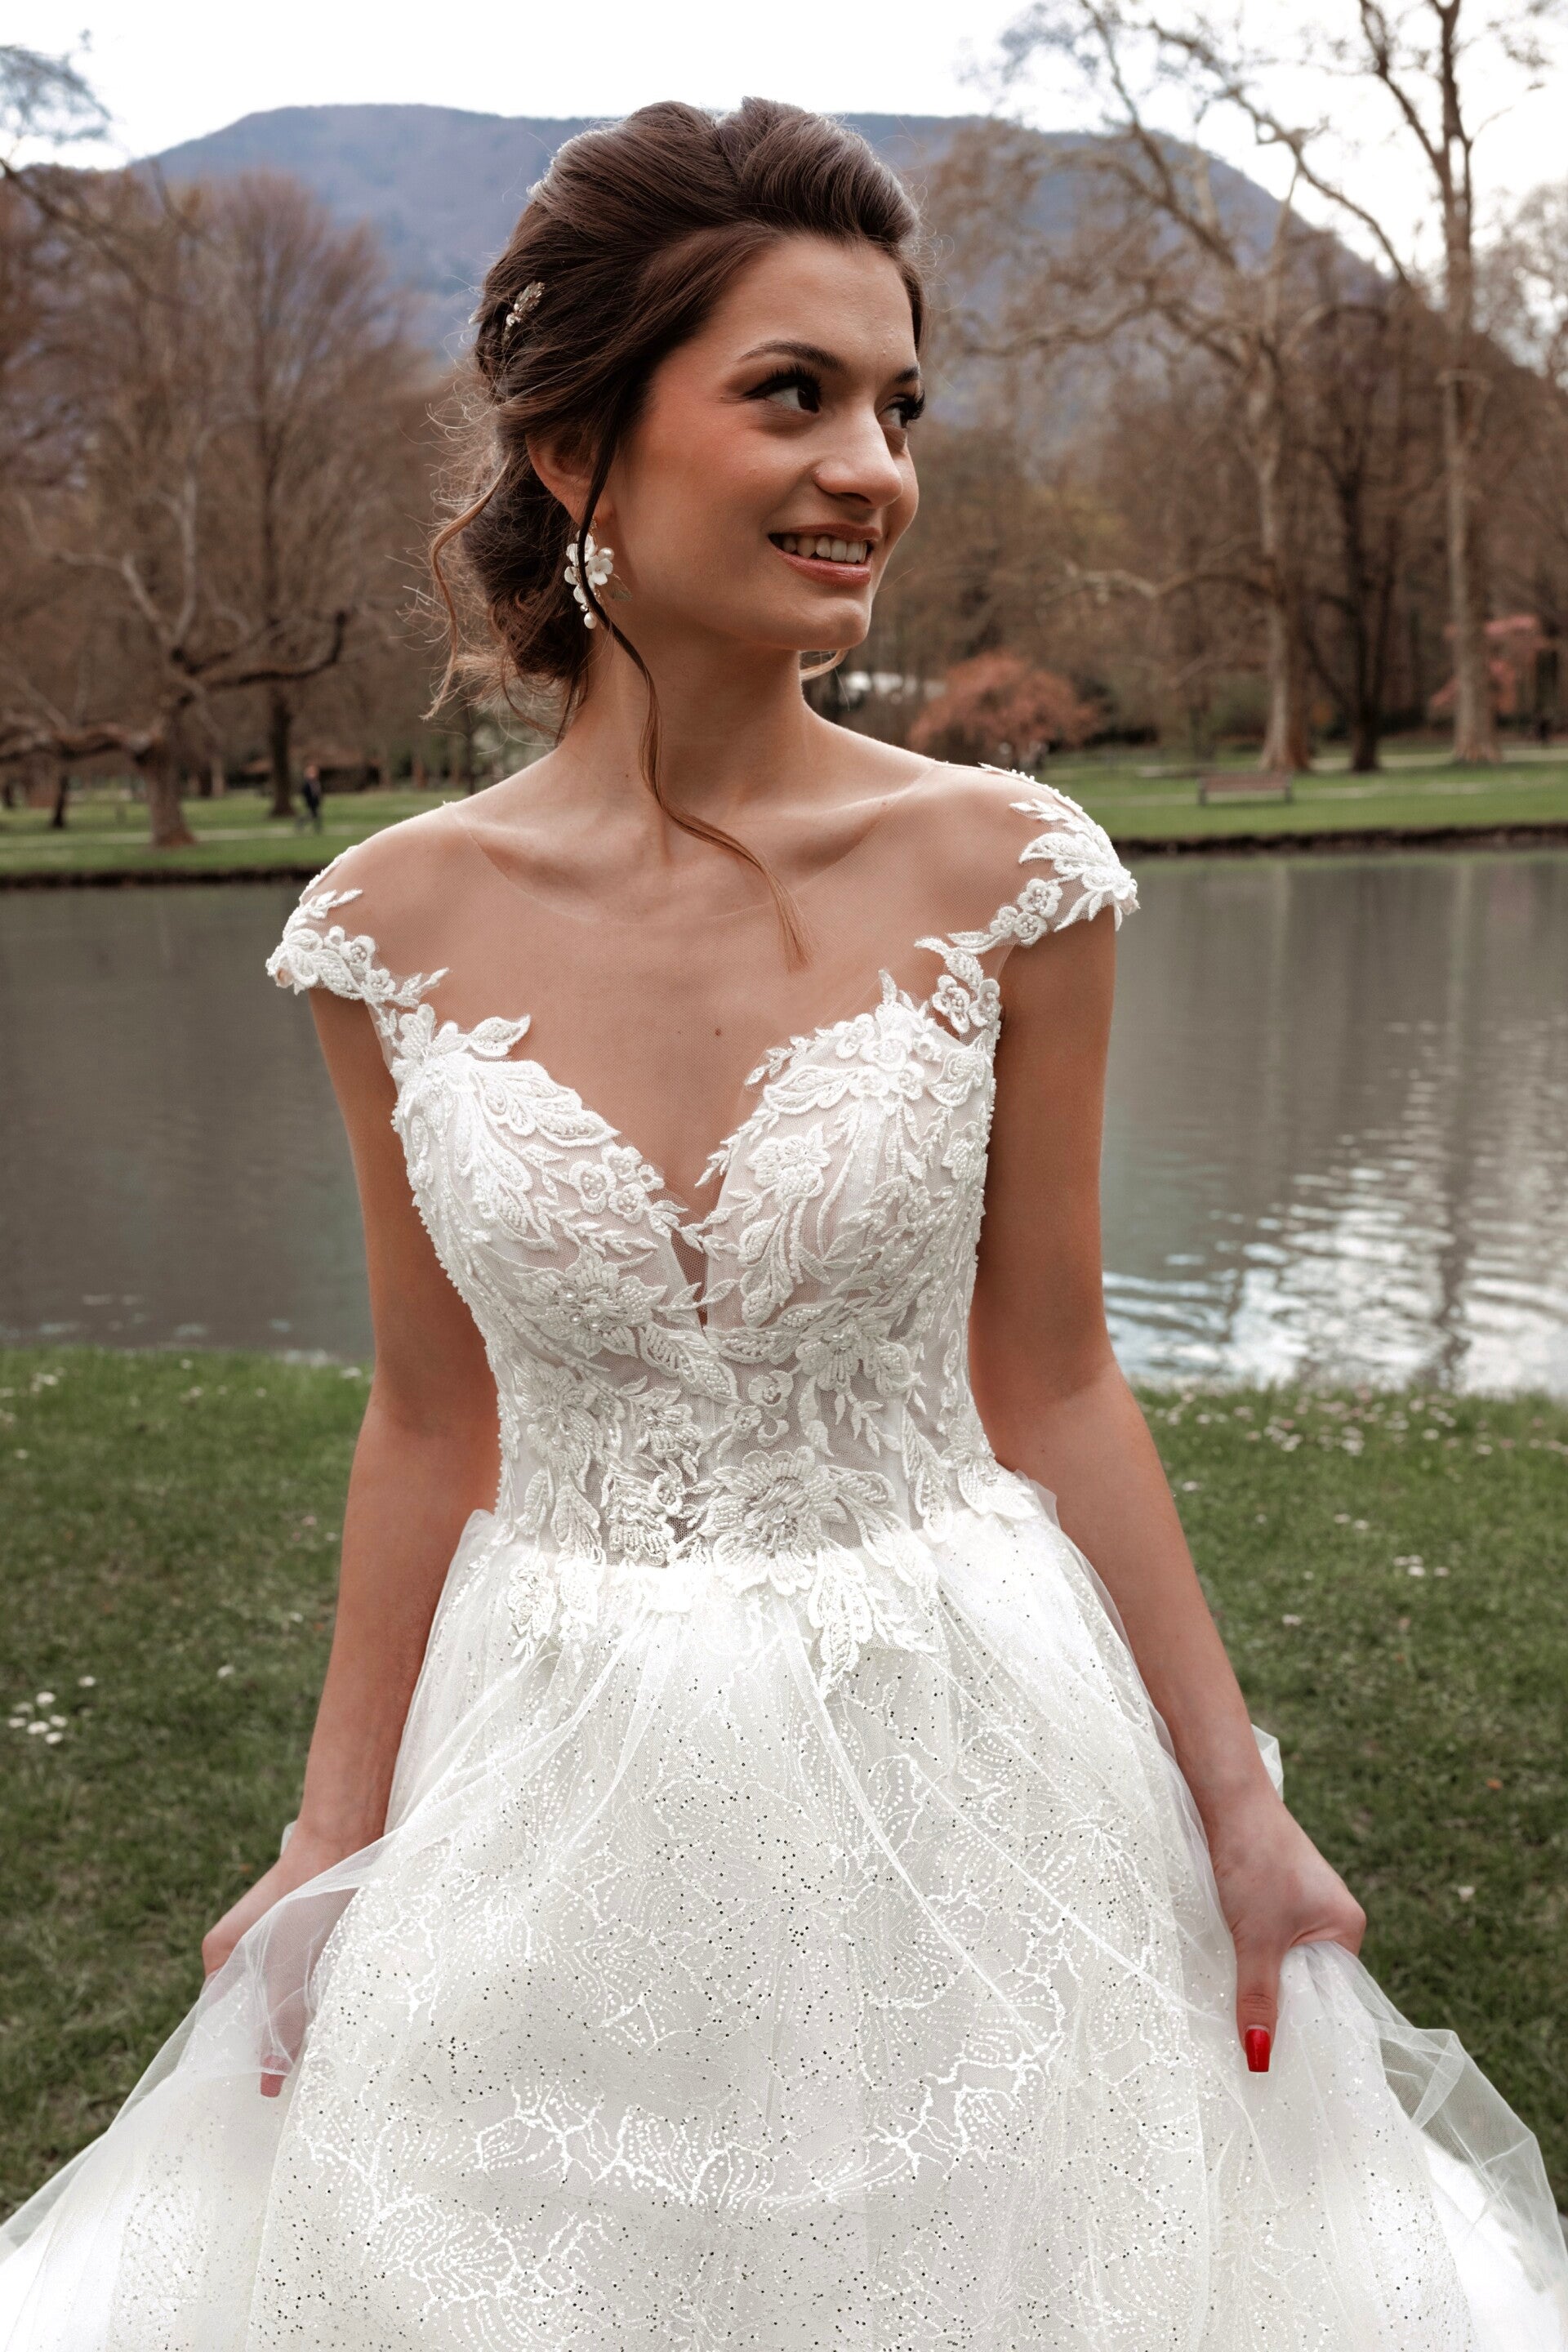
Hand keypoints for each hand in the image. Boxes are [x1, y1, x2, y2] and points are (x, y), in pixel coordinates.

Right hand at [201, 1821, 365, 2095]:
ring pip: (279, 2001)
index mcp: (220, 1957)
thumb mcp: (287, 1967)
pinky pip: (300, 1983)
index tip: (251, 2095)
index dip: (233, 2058)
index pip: (217, 2023)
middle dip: (268, 2044)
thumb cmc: (306, 1896)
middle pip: (249, 2014)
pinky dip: (312, 2000)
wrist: (342, 1841)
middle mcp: (241, 1954)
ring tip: (311, 2057)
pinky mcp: (302, 1940)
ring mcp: (271, 1946)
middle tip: (288, 2085)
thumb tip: (267, 2084)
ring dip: (295, 2023)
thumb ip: (278, 2023)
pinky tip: (330, 2019)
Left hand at [1206, 1790, 1365, 2073]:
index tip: (1283, 2065)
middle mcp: (1333, 1920)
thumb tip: (1261, 2059)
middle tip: (1254, 2049)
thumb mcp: (1256, 1939)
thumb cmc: (1253, 1859)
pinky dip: (1251, 1959)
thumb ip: (1259, 1998)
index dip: (1309, 2029)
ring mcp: (1304, 1907)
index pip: (1336, 1999)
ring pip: (1284, 1965)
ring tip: (1241, 2014)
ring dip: (1262, 1983)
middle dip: (1283, 2008)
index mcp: (1346, 1930)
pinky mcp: (1275, 1898)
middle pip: (1309, 1984)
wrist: (1226, 1798)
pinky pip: (1269, 1944)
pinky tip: (1231, 1974)